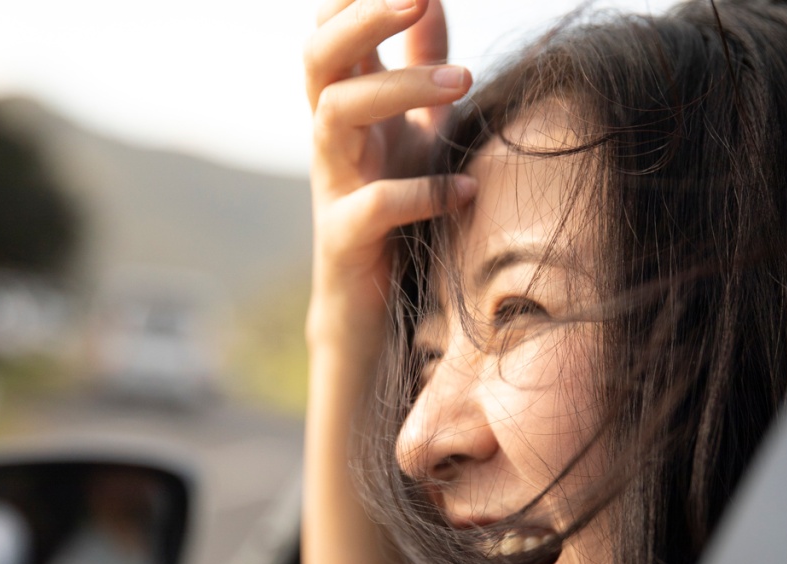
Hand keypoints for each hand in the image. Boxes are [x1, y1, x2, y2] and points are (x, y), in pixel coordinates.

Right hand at [305, 0, 474, 349]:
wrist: (369, 310)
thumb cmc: (394, 210)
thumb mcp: (415, 128)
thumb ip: (420, 65)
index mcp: (345, 104)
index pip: (329, 29)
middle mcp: (330, 137)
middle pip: (319, 57)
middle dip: (365, 19)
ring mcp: (332, 186)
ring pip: (334, 114)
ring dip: (399, 88)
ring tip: (466, 80)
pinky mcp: (346, 240)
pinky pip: (373, 206)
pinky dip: (423, 193)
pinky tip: (467, 190)